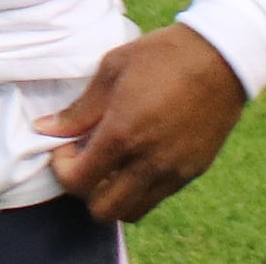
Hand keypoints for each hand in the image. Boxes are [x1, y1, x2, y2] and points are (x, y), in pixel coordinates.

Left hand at [34, 23, 245, 221]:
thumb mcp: (112, 69)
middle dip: (85, 188)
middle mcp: (147, 162)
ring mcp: (173, 171)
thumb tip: (46, 128)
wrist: (220, 56)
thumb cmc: (161, 55)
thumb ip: (80, 108)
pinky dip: (139, 187)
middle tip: (86, 156)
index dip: (62, 168)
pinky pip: (157, 196)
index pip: (78, 181)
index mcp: (122, 134)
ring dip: (113, 193)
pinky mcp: (192, 172)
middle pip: (102, 210)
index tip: (65, 144)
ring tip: (112, 159)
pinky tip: (138, 155)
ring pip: (131, 211)